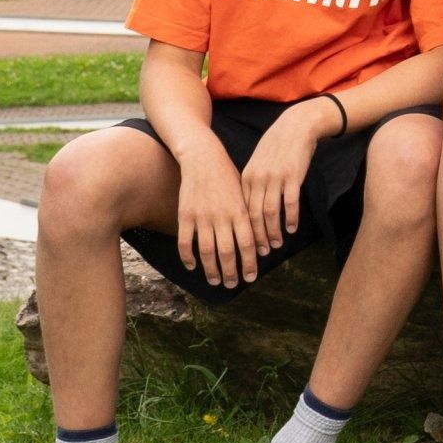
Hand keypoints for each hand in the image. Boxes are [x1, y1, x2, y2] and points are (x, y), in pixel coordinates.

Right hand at [173, 144, 261, 290]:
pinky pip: (185, 241)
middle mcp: (222, 216)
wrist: (203, 158)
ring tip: (215, 280)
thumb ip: (249, 217)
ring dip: (211, 269)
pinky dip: (188, 257)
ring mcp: (202, 216)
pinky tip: (193, 266)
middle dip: (231, 272)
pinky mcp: (186, 215)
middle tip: (232, 285)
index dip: (249, 263)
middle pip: (227, 251)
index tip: (250, 277)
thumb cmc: (228, 177)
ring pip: (206, 251)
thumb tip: (258, 242)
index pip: (248, 243)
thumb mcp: (244, 194)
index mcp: (240, 211)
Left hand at [239, 102, 328, 251]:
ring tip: (277, 244)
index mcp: (246, 177)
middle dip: (257, 237)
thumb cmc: (278, 146)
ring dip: (273, 231)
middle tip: (262, 252)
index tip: (249, 245)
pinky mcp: (292, 176)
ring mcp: (275, 178)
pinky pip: (289, 203)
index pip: (242, 211)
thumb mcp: (258, 163)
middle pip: (253, 215)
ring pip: (270, 213)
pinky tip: (292, 228)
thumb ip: (252, 183)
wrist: (296, 126)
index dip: (246, 230)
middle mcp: (258, 179)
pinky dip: (290, 218)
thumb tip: (249, 206)